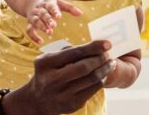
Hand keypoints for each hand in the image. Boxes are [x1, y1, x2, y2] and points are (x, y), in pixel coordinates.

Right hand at [1, 40, 115, 114]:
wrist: (38, 100)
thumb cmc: (49, 73)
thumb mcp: (51, 59)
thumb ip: (70, 52)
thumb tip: (97, 46)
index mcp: (46, 63)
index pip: (74, 53)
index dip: (93, 47)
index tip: (107, 44)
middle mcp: (52, 80)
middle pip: (84, 67)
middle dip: (100, 59)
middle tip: (107, 54)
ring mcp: (62, 94)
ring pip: (92, 79)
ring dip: (105, 69)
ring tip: (110, 63)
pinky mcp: (72, 104)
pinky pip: (93, 89)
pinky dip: (101, 79)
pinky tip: (103, 74)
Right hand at [25, 0, 82, 43]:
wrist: (30, 0)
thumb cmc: (49, 3)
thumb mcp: (59, 2)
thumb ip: (70, 8)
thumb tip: (81, 14)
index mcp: (48, 3)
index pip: (51, 6)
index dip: (54, 11)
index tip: (59, 16)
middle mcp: (40, 9)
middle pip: (43, 14)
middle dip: (48, 20)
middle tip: (53, 25)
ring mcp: (33, 16)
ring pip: (36, 21)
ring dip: (42, 27)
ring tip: (49, 32)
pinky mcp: (29, 23)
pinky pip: (29, 30)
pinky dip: (33, 36)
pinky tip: (41, 42)